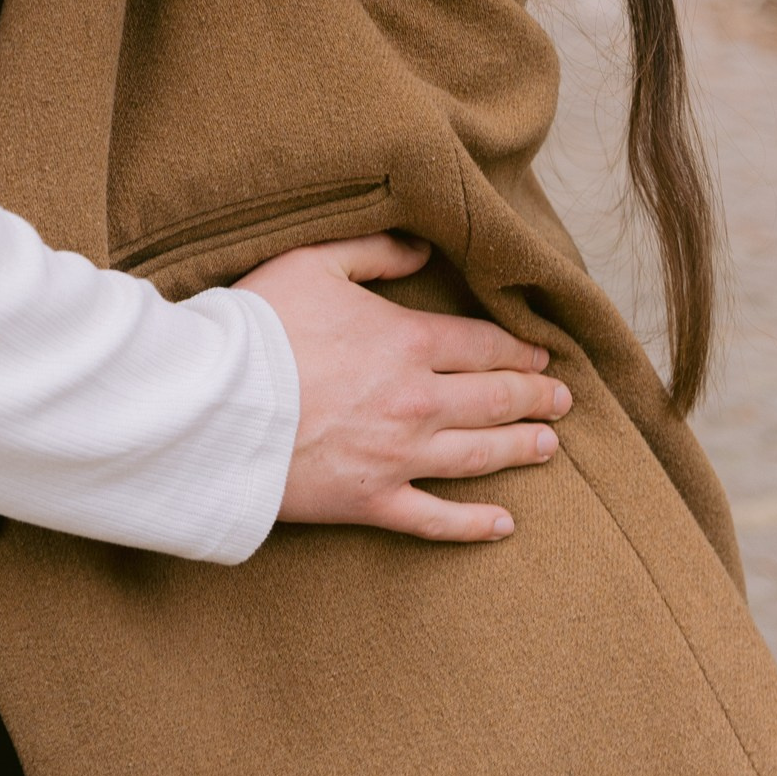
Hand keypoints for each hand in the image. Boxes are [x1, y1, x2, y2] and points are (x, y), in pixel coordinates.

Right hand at [239, 233, 570, 543]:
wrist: (214, 401)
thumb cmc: (259, 325)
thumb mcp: (314, 261)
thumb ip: (374, 251)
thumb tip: (421, 251)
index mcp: (406, 341)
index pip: (482, 346)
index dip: (518, 350)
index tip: (541, 356)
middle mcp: (417, 402)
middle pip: (493, 400)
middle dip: (534, 398)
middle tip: (562, 400)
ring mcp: (399, 457)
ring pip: (478, 455)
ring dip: (520, 449)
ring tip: (548, 446)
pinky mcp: (372, 501)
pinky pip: (436, 519)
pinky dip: (474, 525)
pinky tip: (502, 525)